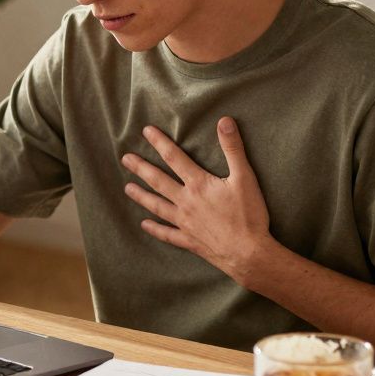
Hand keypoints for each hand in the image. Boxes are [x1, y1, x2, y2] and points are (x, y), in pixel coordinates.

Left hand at [121, 118, 273, 283]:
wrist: (249, 253)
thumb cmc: (249, 215)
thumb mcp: (245, 177)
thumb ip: (233, 149)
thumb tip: (224, 121)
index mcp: (198, 185)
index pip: (174, 158)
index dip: (160, 143)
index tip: (146, 131)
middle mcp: (186, 202)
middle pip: (158, 181)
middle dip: (141, 168)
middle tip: (125, 159)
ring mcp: (185, 223)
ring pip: (157, 206)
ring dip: (141, 196)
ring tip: (127, 188)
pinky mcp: (189, 240)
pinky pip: (167, 234)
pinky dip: (155, 229)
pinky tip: (144, 224)